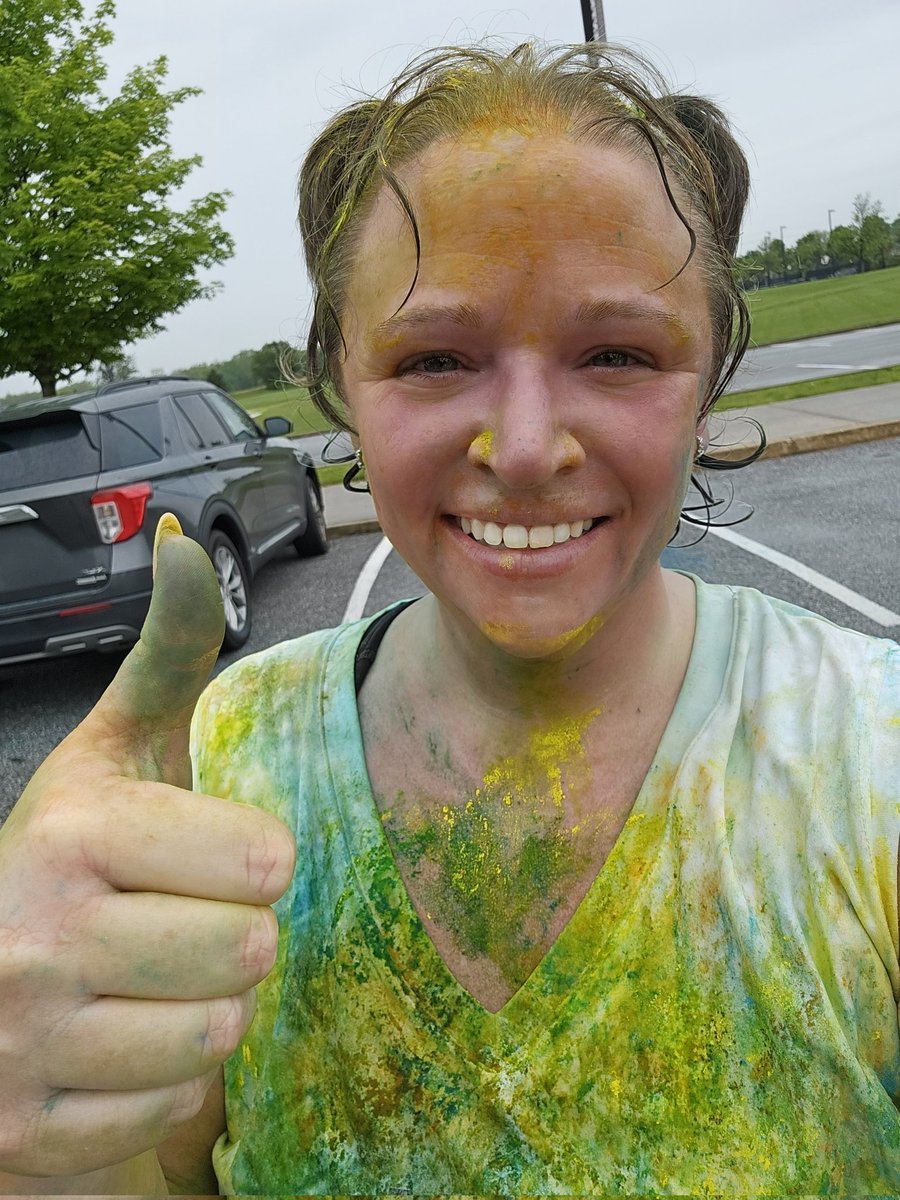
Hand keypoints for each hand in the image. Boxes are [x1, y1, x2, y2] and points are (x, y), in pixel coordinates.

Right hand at [0, 516, 295, 1177]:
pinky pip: (173, 1109)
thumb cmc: (66, 861)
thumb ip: (164, 657)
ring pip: (218, 1033)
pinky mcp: (32, 1131)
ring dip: (202, 1008)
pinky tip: (116, 1040)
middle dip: (231, 936)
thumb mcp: (111, 753)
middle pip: (250, 950)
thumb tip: (183, 549)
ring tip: (149, 980)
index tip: (202, 858)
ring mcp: (23, 1046)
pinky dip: (161, 1080)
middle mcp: (33, 939)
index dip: (249, 860)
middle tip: (175, 922)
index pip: (263, 860)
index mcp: (67, 832)